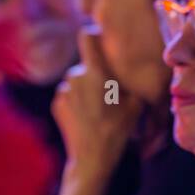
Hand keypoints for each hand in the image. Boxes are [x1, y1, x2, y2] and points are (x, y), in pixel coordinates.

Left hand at [51, 29, 142, 181]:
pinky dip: (75, 101)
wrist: (92, 158)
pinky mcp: (56, 103)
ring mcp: (64, 90)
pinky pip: (68, 94)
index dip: (93, 36)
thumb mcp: (136, 104)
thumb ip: (133, 81)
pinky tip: (86, 116)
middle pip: (85, 65)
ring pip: (76, 80)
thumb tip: (137, 68)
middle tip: (107, 93)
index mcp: (96, 72)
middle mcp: (76, 76)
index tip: (99, 40)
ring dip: (84, 88)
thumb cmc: (118, 129)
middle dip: (94, 74)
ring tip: (97, 109)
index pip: (87, 37)